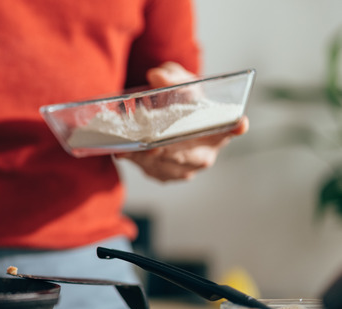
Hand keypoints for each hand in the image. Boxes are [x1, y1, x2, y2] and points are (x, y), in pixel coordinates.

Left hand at [115, 62, 247, 181]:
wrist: (168, 120)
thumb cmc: (181, 101)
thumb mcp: (179, 84)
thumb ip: (172, 77)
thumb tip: (157, 76)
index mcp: (218, 128)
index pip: (231, 128)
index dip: (236, 127)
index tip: (240, 123)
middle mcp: (206, 152)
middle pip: (189, 155)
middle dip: (170, 152)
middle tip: (153, 146)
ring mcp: (186, 168)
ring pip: (166, 166)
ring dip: (147, 158)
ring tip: (132, 147)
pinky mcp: (164, 174)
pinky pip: (150, 170)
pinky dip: (136, 160)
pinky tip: (124, 151)